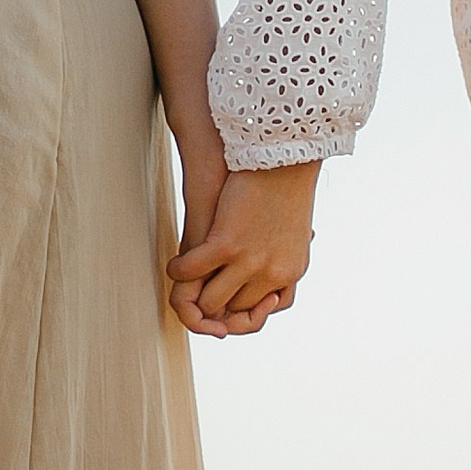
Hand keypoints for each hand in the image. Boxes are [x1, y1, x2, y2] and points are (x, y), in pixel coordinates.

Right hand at [169, 162, 318, 333]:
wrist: (282, 156)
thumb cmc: (285, 187)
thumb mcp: (294, 232)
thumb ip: (282, 256)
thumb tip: (273, 278)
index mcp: (290, 272)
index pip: (258, 313)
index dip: (236, 312)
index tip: (224, 302)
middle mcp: (273, 274)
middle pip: (234, 312)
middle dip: (213, 306)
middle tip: (197, 291)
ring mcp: (251, 262)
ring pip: (212, 302)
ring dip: (193, 295)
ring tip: (185, 280)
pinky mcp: (226, 243)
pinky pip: (193, 272)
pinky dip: (179, 271)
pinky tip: (176, 264)